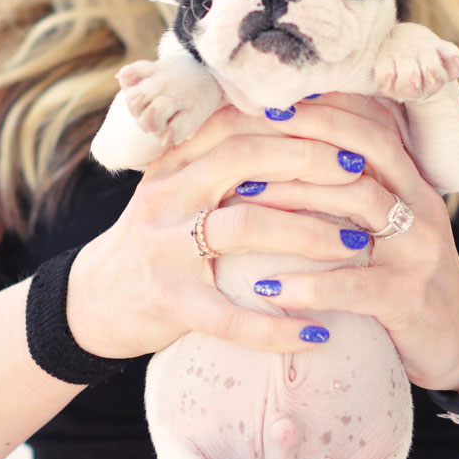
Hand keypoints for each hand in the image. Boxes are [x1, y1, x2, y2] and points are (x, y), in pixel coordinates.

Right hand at [66, 105, 369, 358]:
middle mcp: (167, 194)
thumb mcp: (180, 186)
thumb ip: (222, 157)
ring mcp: (163, 248)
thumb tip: (299, 124)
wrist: (95, 300)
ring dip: (308, 235)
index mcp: (175, 161)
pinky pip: (227, 317)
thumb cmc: (158, 238)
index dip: (298, 125)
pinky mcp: (166, 301)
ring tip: (357, 246)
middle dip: (311, 165)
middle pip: (244, 160)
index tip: (350, 134)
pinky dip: (275, 328)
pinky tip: (317, 335)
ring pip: (241, 228)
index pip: (240, 123)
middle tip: (363, 179)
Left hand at [231, 93, 458, 391]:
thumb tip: (291, 151)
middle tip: (245, 137)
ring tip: (241, 200)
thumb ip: (354, 188)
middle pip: (368, 148)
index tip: (269, 100)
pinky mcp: (408, 297)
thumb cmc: (404, 275)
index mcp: (410, 182)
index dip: (323, 108)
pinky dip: (309, 284)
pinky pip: (355, 285)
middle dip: (305, 136)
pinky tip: (268, 288)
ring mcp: (418, 249)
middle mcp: (419, 204)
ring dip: (295, 196)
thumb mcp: (389, 223)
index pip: (372, 125)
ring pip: (360, 202)